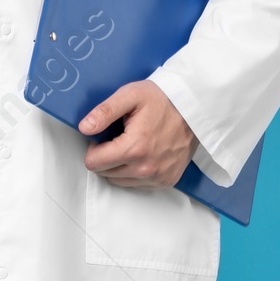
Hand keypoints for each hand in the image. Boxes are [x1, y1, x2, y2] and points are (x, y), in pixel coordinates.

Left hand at [79, 80, 197, 189]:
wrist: (194, 107)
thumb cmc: (162, 99)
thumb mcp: (130, 96)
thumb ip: (104, 112)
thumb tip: (84, 128)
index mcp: (134, 148)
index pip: (94, 163)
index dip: (94, 147)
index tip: (104, 136)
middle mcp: (146, 168)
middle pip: (105, 173)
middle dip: (106, 156)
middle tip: (119, 137)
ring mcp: (158, 177)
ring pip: (120, 181)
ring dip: (119, 166)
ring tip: (132, 144)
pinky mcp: (167, 181)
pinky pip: (138, 184)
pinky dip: (134, 172)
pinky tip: (143, 154)